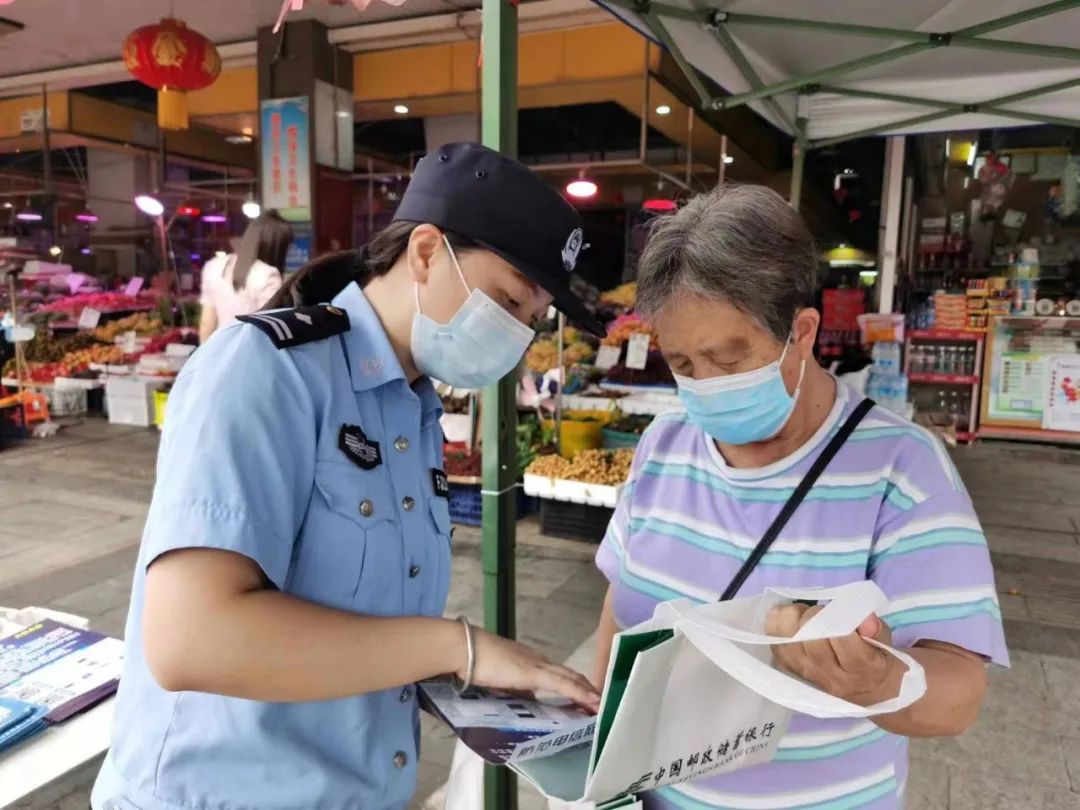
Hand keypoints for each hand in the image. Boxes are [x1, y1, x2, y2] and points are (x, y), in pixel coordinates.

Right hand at [456, 625, 600, 711]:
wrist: (464, 649)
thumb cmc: (475, 662)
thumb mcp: (500, 679)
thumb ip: (515, 687)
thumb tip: (529, 699)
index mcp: (529, 661)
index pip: (558, 674)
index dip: (575, 685)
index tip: (587, 698)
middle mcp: (538, 660)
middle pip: (570, 674)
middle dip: (586, 689)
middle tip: (601, 702)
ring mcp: (537, 665)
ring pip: (571, 678)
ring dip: (588, 692)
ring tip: (603, 704)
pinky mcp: (534, 673)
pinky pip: (563, 684)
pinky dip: (580, 693)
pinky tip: (592, 701)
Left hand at [765, 603, 899, 706]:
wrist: (867, 688)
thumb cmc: (876, 657)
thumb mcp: (884, 640)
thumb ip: (874, 627)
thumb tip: (863, 617)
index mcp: (862, 668)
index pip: (842, 639)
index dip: (836, 617)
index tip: (838, 610)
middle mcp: (833, 677)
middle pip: (811, 641)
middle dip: (812, 616)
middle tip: (820, 610)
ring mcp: (809, 677)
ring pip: (788, 643)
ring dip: (791, 620)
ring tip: (802, 613)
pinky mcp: (791, 672)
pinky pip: (775, 647)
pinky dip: (777, 628)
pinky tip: (789, 621)